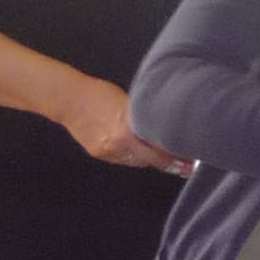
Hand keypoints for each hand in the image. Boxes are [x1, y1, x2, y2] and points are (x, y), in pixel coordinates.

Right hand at [60, 77, 190, 173]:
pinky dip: (133, 156)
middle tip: (186, 166)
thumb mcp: (127, 103)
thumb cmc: (100, 93)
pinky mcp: (100, 155)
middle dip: (169, 163)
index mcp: (128, 131)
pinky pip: (123, 159)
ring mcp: (109, 153)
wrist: (69, 101)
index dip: (175, 157)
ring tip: (163, 155)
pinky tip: (137, 149)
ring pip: (137, 162)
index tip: (191, 161)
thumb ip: (143, 118)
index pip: (158, 150)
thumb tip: (161, 128)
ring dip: (150, 159)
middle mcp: (120, 146)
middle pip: (150, 161)